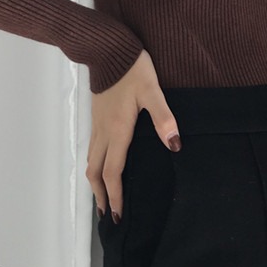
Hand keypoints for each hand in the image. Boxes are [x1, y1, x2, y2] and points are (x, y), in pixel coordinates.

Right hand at [86, 49, 181, 224]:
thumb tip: (175, 146)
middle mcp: (104, 131)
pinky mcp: (96, 115)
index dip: (115, 195)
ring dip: (95, 180)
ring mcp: (98, 123)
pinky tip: (102, 162)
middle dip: (100, 194)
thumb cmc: (132, 69)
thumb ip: (163, 118)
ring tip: (101, 194)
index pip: (113, 172)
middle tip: (107, 213)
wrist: (109, 50)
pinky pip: (92, 147)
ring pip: (91, 159)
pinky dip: (94, 163)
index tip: (117, 215)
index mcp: (118, 130)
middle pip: (96, 171)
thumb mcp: (152, 91)